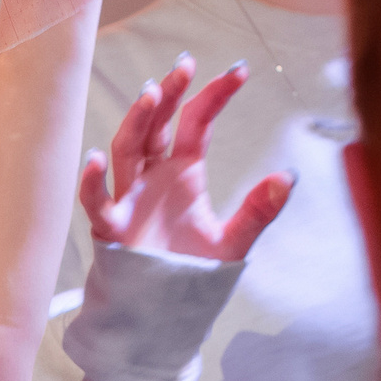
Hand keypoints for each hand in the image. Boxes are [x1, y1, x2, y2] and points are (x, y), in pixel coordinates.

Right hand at [79, 58, 295, 259]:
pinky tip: (97, 159)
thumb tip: (288, 178)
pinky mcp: (110, 228)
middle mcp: (154, 177)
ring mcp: (129, 199)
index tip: (240, 72)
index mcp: (184, 172)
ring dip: (137, 122)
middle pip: (157, 125)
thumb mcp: (233, 242)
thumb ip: (258, 212)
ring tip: (150, 95)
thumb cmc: (192, 274)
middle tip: (185, 67)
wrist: (164, 314)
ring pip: (127, 150)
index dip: (214, 96)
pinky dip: (93, 181)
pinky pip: (97, 201)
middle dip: (169, 94)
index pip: (195, 122)